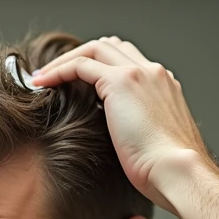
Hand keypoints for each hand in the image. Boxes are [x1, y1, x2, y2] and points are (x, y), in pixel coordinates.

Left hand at [32, 36, 211, 214]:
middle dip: (79, 57)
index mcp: (164, 87)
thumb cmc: (166, 172)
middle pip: (110, 47)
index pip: (128, 61)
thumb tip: (117, 143)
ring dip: (64, 60)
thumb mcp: (153, 146)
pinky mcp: (122, 82)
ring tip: (42, 79)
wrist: (177, 172)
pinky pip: (81, 65)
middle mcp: (154, 73)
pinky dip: (59, 71)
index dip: (98, 67)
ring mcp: (139, 74)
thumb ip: (138, 132)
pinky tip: (42, 84)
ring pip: (94, 49)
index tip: (75, 84)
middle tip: (53, 77)